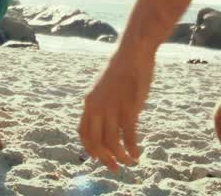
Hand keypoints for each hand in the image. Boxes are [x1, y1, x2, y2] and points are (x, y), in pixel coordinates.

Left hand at [78, 47, 154, 171]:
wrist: (132, 53)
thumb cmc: (122, 69)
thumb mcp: (105, 88)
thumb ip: (103, 104)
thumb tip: (109, 120)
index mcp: (88, 102)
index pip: (83, 133)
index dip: (89, 148)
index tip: (96, 158)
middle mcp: (96, 108)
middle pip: (95, 143)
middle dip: (104, 159)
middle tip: (114, 168)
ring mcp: (111, 109)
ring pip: (112, 144)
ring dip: (120, 157)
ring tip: (129, 163)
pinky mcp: (128, 109)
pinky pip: (128, 137)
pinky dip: (132, 149)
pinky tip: (137, 154)